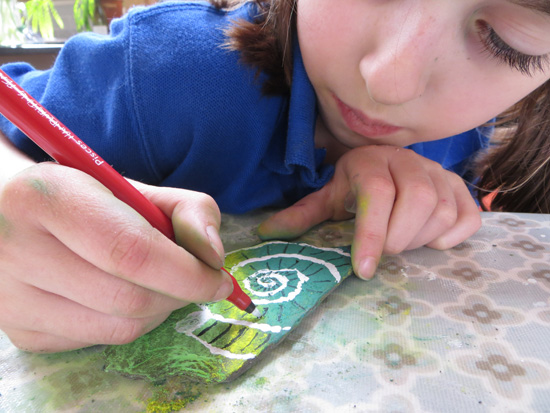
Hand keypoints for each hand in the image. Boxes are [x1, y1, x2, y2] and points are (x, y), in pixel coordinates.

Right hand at [0, 162, 232, 351]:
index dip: (187, 273)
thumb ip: (190, 210)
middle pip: (130, 298)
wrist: (15, 215)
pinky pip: (99, 341)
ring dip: (158, 311)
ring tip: (156, 283)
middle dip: (178, 294)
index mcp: (48, 197)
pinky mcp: (19, 330)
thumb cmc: (89, 198)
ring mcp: (11, 298)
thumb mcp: (140, 188)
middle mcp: (16, 249)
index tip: (219, 279)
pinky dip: (129, 323)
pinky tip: (120, 295)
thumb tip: (213, 256)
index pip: (131, 251)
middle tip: (192, 280)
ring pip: (119, 329)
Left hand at [258, 145, 480, 279]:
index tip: (364, 270)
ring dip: (423, 237)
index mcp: (369, 162)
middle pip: (417, 197)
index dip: (371, 233)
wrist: (385, 164)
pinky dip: (455, 235)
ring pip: (444, 207)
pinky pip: (469, 214)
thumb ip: (301, 215)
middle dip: (399, 236)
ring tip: (402, 244)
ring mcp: (437, 172)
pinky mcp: (459, 186)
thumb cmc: (353, 188)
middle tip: (384, 254)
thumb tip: (263, 234)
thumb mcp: (327, 198)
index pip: (376, 193)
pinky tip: (433, 242)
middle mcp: (407, 161)